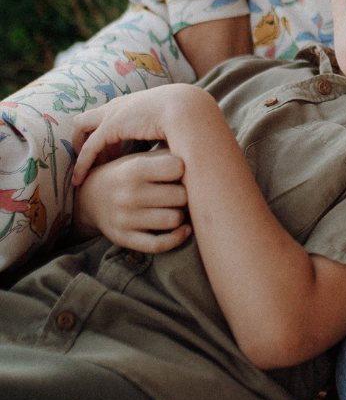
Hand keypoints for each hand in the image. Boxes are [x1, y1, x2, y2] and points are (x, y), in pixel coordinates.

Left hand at [71, 86, 205, 185]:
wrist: (188, 109)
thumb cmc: (186, 119)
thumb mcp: (172, 125)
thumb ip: (166, 133)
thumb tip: (173, 151)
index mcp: (134, 103)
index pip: (108, 115)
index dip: (107, 135)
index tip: (113, 154)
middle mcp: (119, 105)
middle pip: (89, 118)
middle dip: (87, 138)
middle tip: (99, 160)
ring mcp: (112, 114)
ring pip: (81, 127)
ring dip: (81, 147)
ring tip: (88, 169)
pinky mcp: (110, 127)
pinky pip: (88, 148)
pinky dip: (82, 163)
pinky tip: (79, 180)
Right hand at [73, 150, 190, 251]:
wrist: (88, 198)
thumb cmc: (126, 174)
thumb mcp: (140, 158)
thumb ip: (167, 155)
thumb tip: (203, 155)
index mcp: (133, 170)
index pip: (178, 167)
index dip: (184, 168)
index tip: (180, 170)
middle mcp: (128, 195)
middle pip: (180, 196)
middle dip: (185, 193)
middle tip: (180, 191)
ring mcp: (125, 219)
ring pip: (174, 219)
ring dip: (180, 214)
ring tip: (175, 207)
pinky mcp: (124, 239)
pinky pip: (159, 244)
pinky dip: (177, 238)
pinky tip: (183, 228)